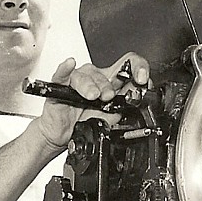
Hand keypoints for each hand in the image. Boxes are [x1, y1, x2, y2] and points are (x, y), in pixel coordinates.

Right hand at [34, 52, 150, 148]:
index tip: (141, 79)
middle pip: (106, 70)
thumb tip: (141, 93)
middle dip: (109, 85)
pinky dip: (65, 68)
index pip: (128, 64)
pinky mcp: (60, 86)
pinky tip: (70, 64)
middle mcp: (96, 78)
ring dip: (91, 84)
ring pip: (86, 74)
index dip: (138, 67)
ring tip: (92, 96)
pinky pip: (61, 74)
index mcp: (112, 82)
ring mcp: (78, 81)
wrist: (65, 135)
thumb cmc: (85, 122)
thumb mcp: (112, 115)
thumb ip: (126, 104)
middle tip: (108, 97)